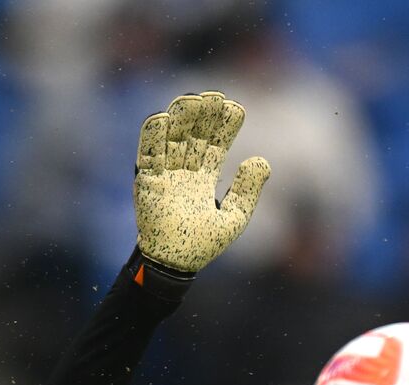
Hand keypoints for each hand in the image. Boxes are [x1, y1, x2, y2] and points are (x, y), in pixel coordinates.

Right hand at [134, 91, 270, 272]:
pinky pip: (147, 156)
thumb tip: (262, 159)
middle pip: (193, 136)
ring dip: (179, 119)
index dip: (224, 126)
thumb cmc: (203, 245)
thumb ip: (248, 190)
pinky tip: (160, 118)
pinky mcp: (146, 183)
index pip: (215, 144)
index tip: (235, 107)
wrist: (176, 266)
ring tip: (191, 99)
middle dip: (203, 116)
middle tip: (214, 95)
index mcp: (204, 178)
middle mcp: (184, 171)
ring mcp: (165, 175)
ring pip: (172, 139)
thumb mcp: (235, 217)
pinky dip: (151, 137)